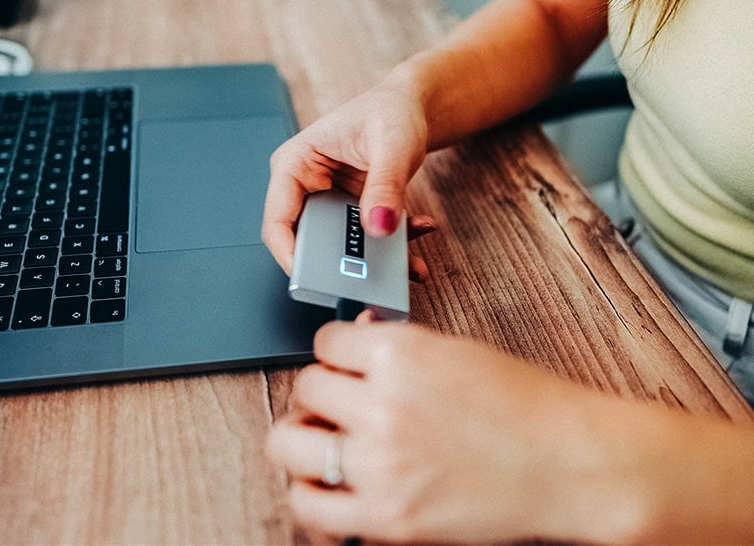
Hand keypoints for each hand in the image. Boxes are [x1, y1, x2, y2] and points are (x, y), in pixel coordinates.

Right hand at [262, 68, 428, 274]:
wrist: (411, 108)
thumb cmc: (390, 112)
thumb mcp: (390, 145)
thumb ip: (385, 186)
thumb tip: (379, 226)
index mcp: (295, 165)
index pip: (278, 220)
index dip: (291, 254)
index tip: (315, 279)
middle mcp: (306, 187)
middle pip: (309, 241)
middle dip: (341, 263)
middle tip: (369, 278)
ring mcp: (330, 203)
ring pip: (342, 247)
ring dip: (375, 259)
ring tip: (408, 262)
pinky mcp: (353, 213)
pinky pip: (367, 241)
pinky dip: (392, 245)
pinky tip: (417, 231)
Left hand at [267, 315, 621, 542]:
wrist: (569, 463)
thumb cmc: (526, 404)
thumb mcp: (456, 351)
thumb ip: (397, 347)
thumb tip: (358, 338)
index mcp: (400, 355)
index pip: (324, 343)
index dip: (334, 352)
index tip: (342, 363)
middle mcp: (382, 406)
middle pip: (305, 389)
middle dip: (320, 392)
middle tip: (336, 401)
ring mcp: (380, 466)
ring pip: (287, 446)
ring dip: (301, 439)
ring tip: (325, 441)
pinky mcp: (387, 519)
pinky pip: (311, 507)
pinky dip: (311, 494)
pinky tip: (331, 485)